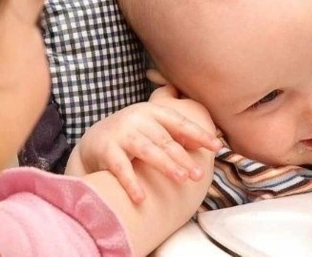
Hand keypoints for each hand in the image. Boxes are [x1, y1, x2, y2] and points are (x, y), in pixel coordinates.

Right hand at [70, 85, 220, 202]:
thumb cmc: (133, 136)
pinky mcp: (106, 151)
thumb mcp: (153, 128)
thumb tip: (206, 142)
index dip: (199, 134)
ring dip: (165, 165)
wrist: (94, 140)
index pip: (179, 123)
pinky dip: (131, 183)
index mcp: (152, 112)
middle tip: (198, 175)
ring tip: (181, 179)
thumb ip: (176, 133)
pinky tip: (141, 199)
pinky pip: (121, 169)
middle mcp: (137, 120)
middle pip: (164, 140)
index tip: (218, 146)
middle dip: (183, 157)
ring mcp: (121, 134)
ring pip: (146, 151)